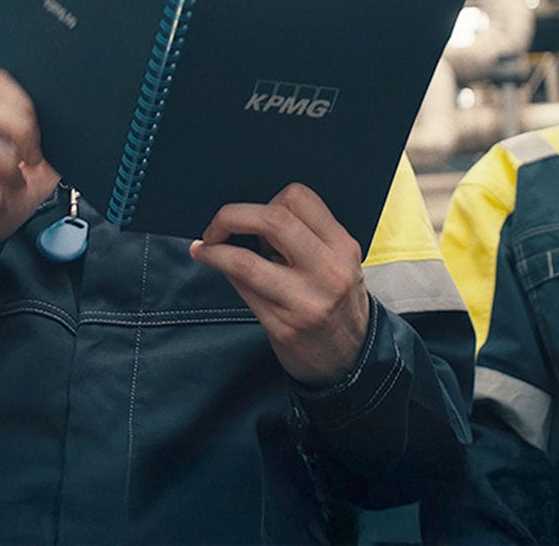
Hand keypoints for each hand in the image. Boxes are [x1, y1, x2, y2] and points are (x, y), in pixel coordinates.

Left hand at [190, 183, 370, 386]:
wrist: (352, 360)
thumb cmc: (339, 304)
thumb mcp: (338, 264)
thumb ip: (306, 238)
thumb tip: (251, 217)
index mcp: (343, 247)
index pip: (299, 198)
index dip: (267, 198)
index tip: (251, 211)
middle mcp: (328, 271)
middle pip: (272, 220)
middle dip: (232, 216)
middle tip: (216, 226)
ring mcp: (305, 301)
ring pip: (246, 261)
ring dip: (216, 249)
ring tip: (206, 246)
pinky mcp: (283, 326)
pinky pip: (243, 289)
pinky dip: (223, 271)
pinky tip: (215, 265)